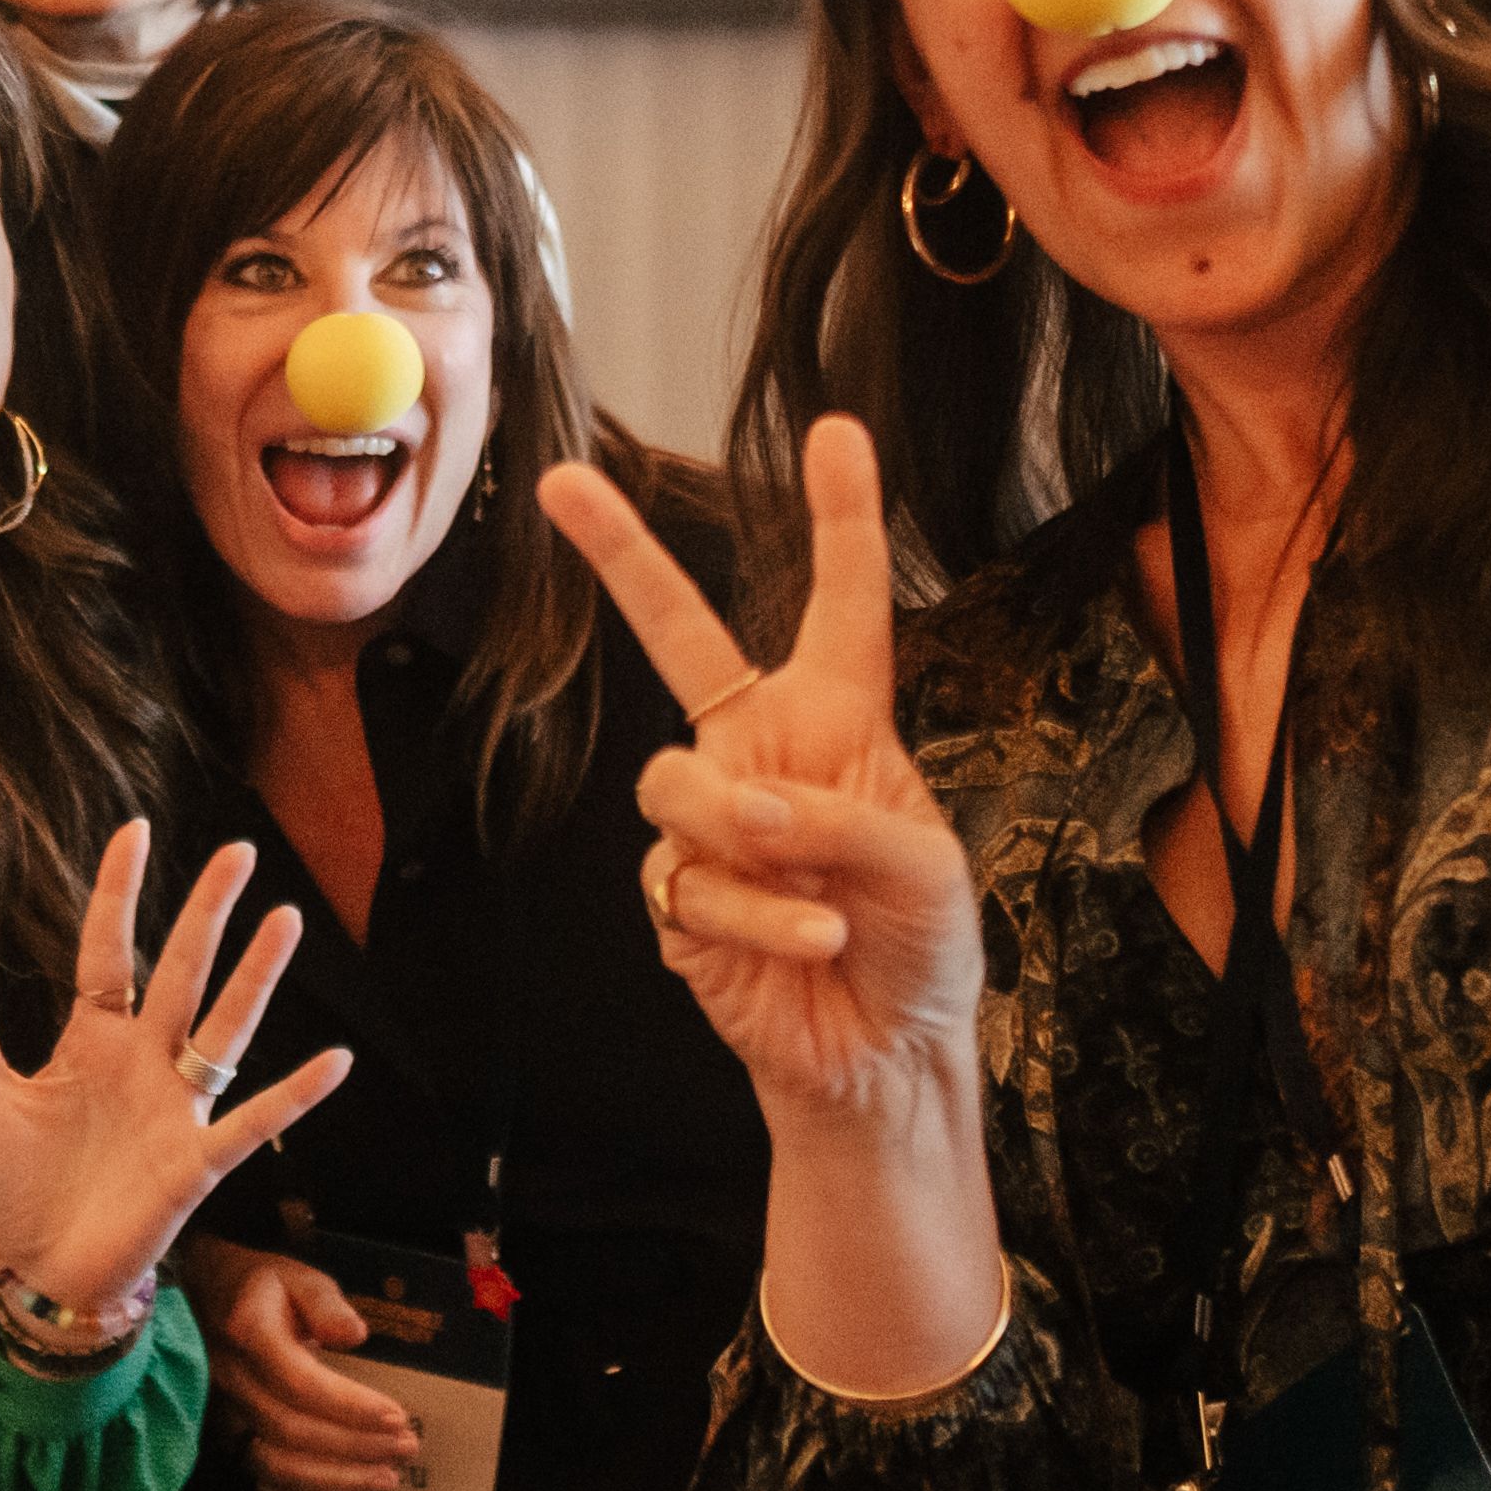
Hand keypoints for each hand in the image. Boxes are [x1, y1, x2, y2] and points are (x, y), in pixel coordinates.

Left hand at [0, 827, 351, 1322]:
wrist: (42, 1267)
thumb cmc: (17, 1183)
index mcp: (91, 1039)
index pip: (109, 951)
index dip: (120, 893)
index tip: (136, 830)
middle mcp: (143, 1061)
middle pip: (183, 972)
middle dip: (208, 913)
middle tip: (237, 851)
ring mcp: (176, 1107)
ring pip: (224, 1028)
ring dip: (255, 977)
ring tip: (285, 920)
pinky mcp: (196, 1160)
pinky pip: (254, 1121)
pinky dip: (295, 1096)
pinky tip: (335, 1061)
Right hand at [180, 1239, 419, 1490]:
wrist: (200, 1302)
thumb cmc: (260, 1289)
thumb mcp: (295, 1277)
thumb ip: (325, 1303)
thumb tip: (355, 1334)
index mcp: (248, 1334)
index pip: (299, 1382)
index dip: (349, 1406)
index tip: (397, 1416)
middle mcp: (230, 1382)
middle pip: (293, 1429)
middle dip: (355, 1446)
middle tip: (407, 1448)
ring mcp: (225, 1417)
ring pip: (279, 1464)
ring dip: (338, 1480)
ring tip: (388, 1481)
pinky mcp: (229, 1441)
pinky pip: (272, 1478)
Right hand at [543, 418, 1010, 1400]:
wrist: (880, 1059)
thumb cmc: (922, 947)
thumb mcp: (925, 864)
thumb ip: (842, 816)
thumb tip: (749, 808)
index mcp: (839, 722)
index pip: (839, 604)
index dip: (841, 518)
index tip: (834, 431)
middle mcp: (762, 753)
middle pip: (678, 634)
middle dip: (619, 554)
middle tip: (564, 481)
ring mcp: (709, 824)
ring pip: (675, 783)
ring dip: (746, 834)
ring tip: (814, 888)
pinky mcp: (676, 898)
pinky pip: (688, 878)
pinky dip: (756, 910)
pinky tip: (807, 940)